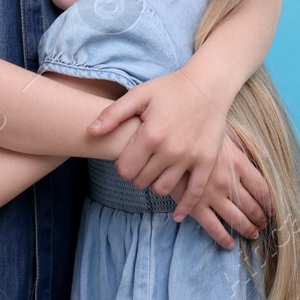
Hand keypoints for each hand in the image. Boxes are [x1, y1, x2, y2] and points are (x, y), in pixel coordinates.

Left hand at [91, 67, 221, 195]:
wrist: (208, 84)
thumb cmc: (171, 88)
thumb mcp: (139, 95)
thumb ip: (113, 114)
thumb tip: (90, 132)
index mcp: (150, 134)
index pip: (125, 169)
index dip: (123, 166)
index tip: (128, 158)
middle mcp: (169, 150)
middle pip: (142, 181)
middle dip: (137, 175)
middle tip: (142, 163)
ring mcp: (189, 158)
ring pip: (163, 189)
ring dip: (155, 185)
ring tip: (157, 172)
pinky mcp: (206, 162)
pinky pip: (194, 192)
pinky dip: (185, 206)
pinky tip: (178, 214)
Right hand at [180, 133, 272, 248]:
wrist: (169, 142)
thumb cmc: (199, 137)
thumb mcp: (227, 135)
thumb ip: (246, 146)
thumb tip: (266, 156)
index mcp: (238, 164)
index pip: (262, 189)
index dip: (270, 202)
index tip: (273, 208)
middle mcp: (228, 182)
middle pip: (251, 206)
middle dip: (260, 218)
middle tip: (264, 224)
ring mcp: (212, 196)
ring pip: (236, 219)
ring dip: (247, 229)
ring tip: (253, 233)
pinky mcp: (195, 206)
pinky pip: (213, 228)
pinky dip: (223, 238)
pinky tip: (230, 244)